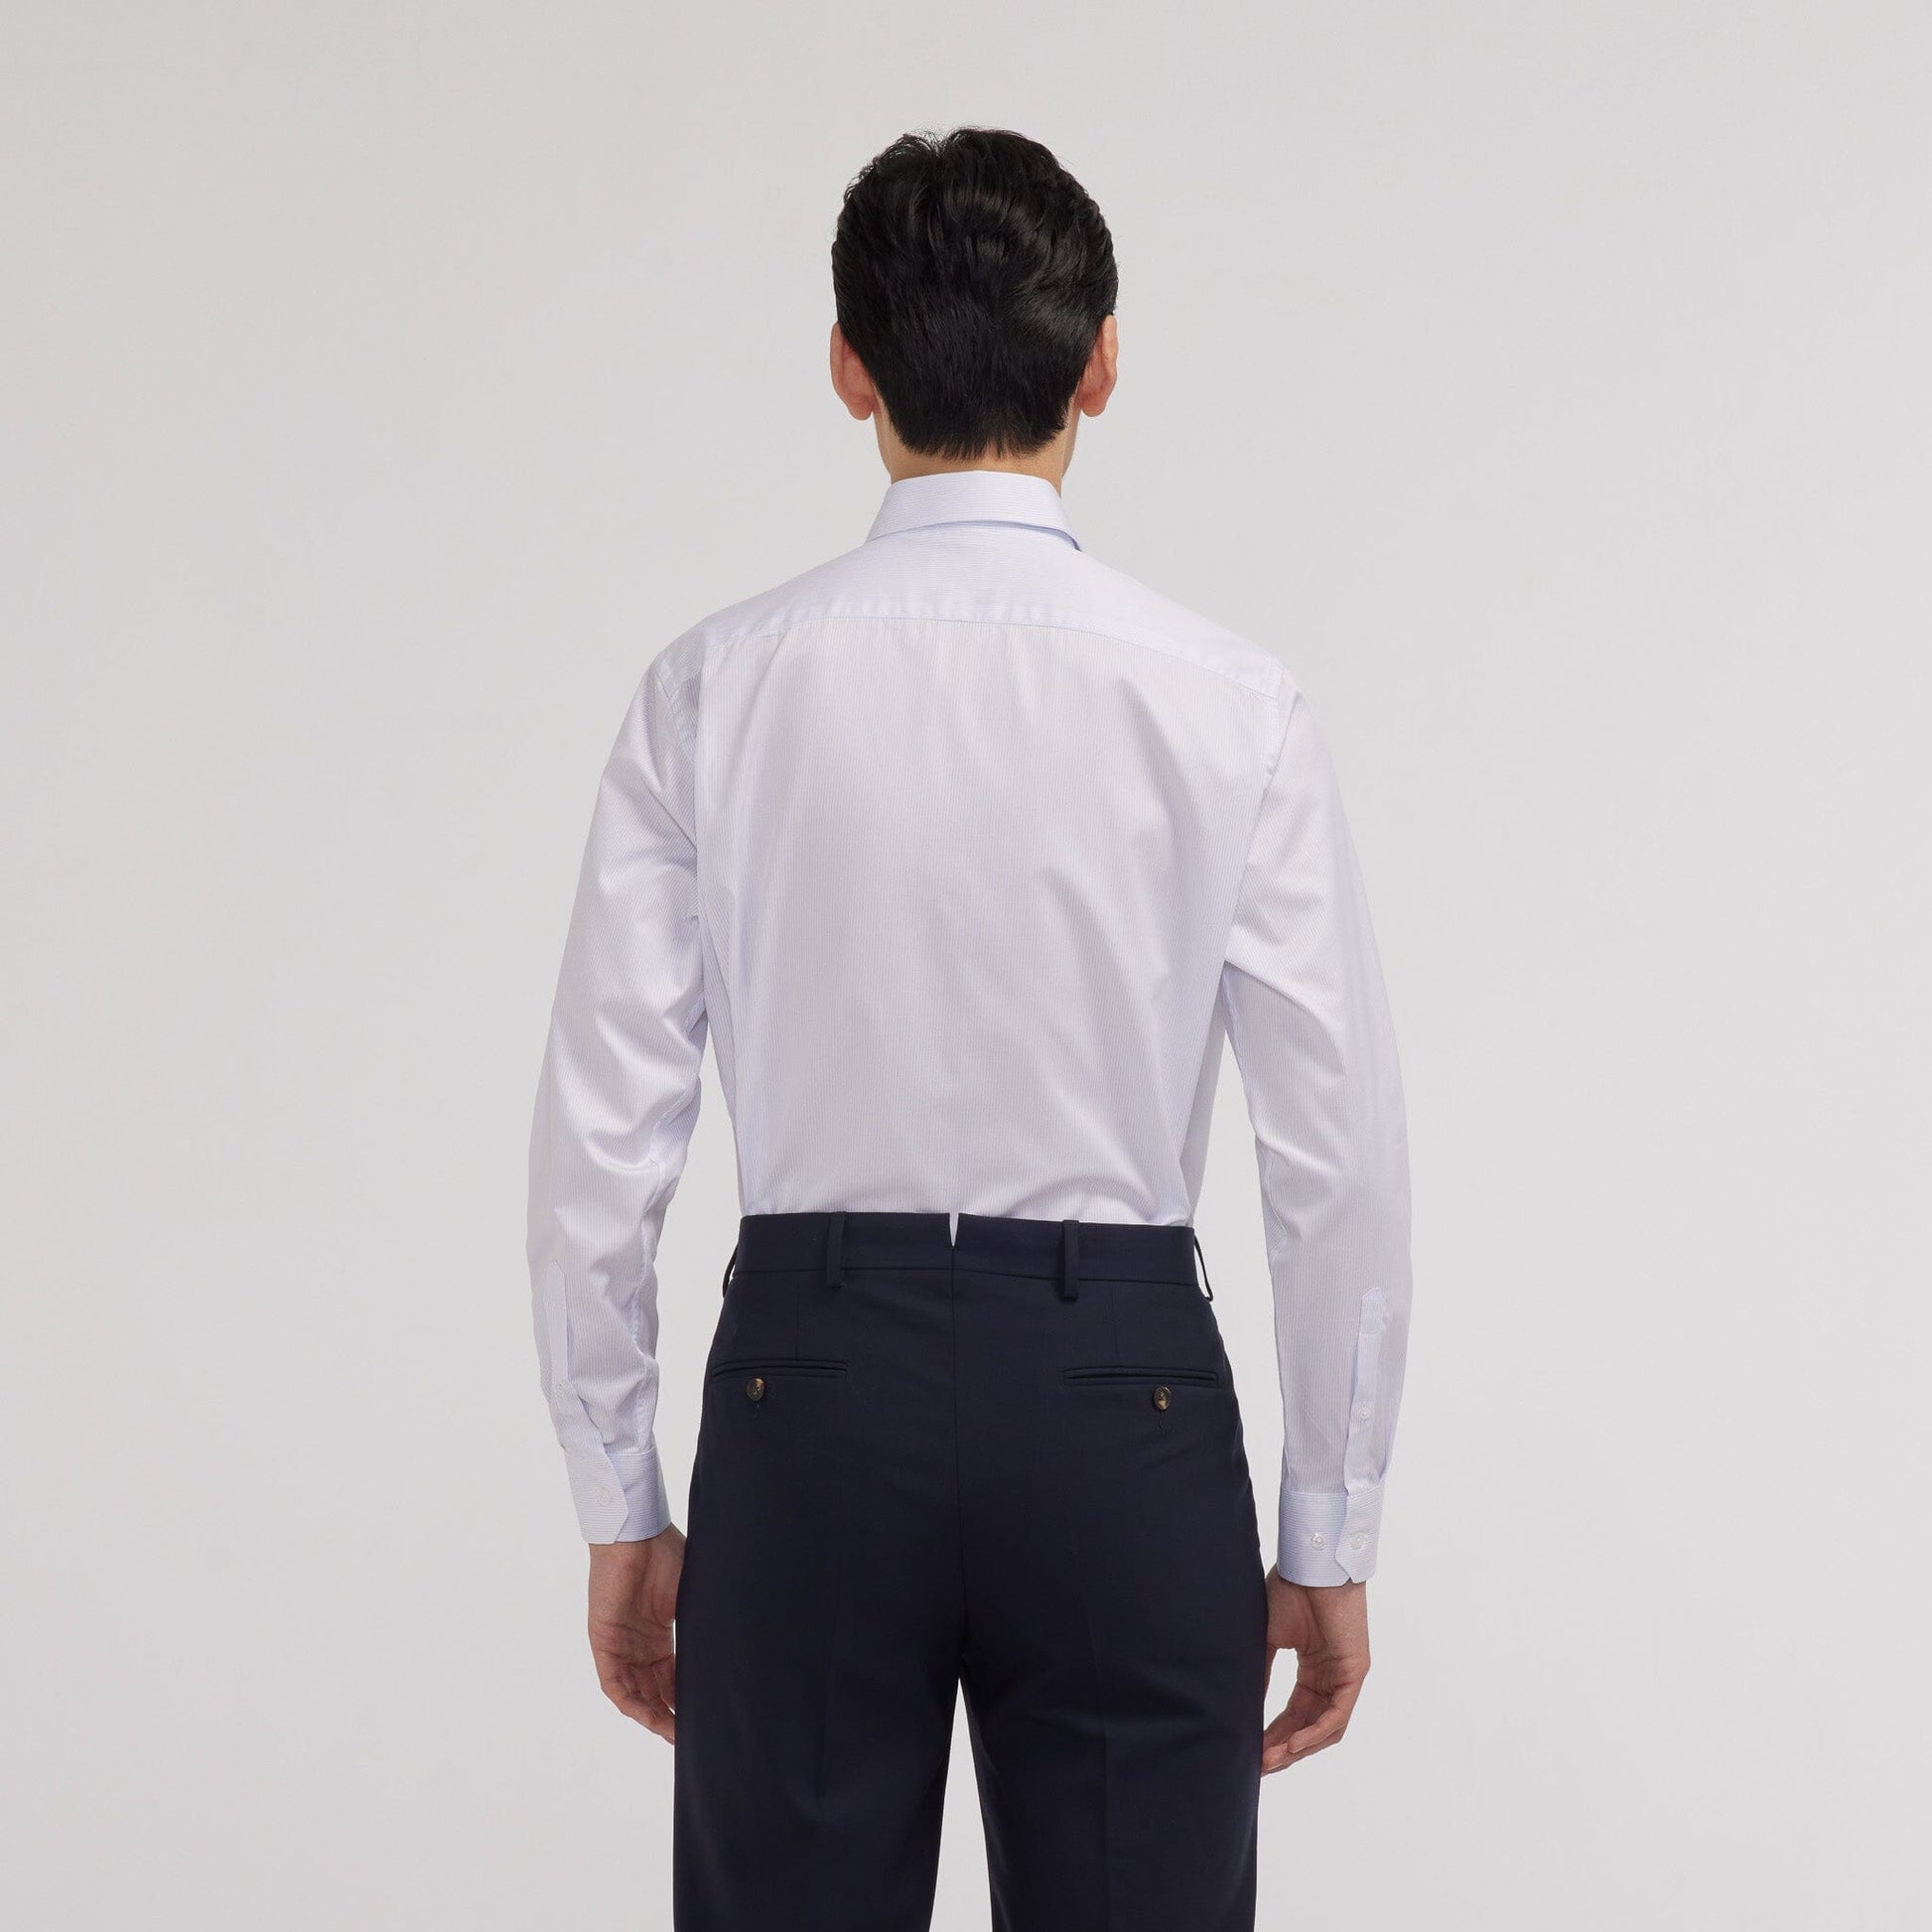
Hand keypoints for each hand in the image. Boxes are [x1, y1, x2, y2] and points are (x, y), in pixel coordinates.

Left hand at [587, 1526, 684, 1740]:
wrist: (637, 1535)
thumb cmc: (666, 1555)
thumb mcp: (690, 1596)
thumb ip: (703, 1623)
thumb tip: (739, 1644)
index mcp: (659, 1632)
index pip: (672, 1676)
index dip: (685, 1698)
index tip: (705, 1717)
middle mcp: (639, 1644)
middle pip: (654, 1690)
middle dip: (671, 1715)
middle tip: (690, 1735)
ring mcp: (620, 1644)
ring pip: (633, 1693)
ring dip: (651, 1715)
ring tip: (673, 1733)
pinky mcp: (603, 1642)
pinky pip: (613, 1683)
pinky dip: (629, 1701)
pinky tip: (647, 1715)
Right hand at [1260, 1568, 1369, 1773]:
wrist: (1310, 1566)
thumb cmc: (1290, 1592)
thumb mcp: (1268, 1639)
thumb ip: (1261, 1672)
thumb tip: (1242, 1705)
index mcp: (1313, 1670)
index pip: (1295, 1715)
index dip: (1273, 1736)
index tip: (1252, 1754)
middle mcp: (1331, 1679)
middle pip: (1309, 1727)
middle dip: (1283, 1750)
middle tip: (1258, 1767)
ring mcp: (1345, 1678)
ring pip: (1325, 1729)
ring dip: (1297, 1748)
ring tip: (1269, 1760)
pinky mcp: (1355, 1674)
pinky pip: (1336, 1716)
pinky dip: (1314, 1734)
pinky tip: (1291, 1745)